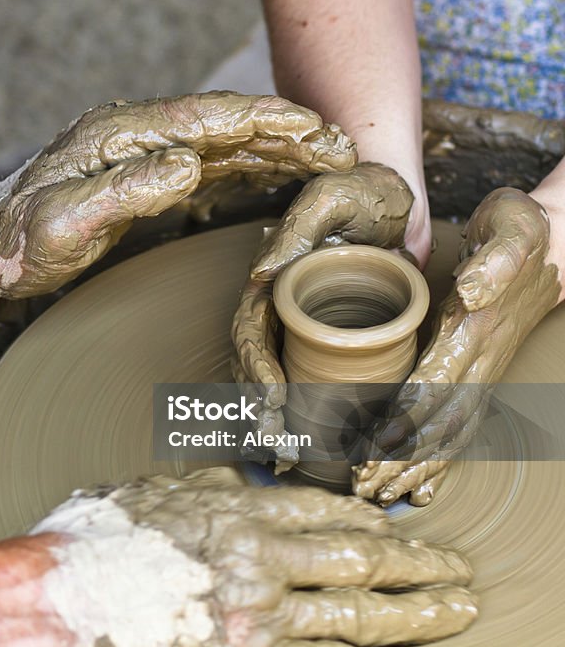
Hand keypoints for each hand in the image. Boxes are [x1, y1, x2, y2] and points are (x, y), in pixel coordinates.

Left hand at [0, 92, 355, 297]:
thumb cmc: (17, 240)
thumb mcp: (65, 223)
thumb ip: (124, 192)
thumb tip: (188, 165)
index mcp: (121, 135)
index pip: (209, 119)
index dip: (268, 123)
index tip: (318, 131)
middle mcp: (136, 135)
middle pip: (226, 124)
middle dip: (287, 132)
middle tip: (343, 148)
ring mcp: (140, 154)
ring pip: (222, 143)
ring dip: (275, 149)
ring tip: (327, 156)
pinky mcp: (141, 177)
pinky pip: (205, 166)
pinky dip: (246, 167)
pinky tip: (273, 174)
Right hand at [31, 467, 476, 646]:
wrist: (57, 601)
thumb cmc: (90, 549)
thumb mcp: (145, 495)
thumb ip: (199, 487)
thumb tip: (233, 478)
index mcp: (229, 507)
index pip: (317, 505)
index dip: (362, 514)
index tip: (388, 520)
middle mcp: (253, 554)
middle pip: (356, 555)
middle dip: (414, 562)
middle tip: (452, 566)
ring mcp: (255, 610)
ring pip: (356, 611)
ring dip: (413, 611)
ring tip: (451, 608)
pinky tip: (382, 646)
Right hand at [231, 163, 415, 468]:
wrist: (394, 194)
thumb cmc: (360, 190)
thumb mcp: (330, 198)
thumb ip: (295, 230)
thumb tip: (259, 274)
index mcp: (269, 283)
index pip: (251, 335)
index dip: (257, 371)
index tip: (273, 403)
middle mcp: (276, 309)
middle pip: (255, 367)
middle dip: (261, 410)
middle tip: (278, 447)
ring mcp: (298, 326)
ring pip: (274, 379)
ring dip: (275, 420)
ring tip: (286, 456)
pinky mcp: (326, 338)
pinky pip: (305, 378)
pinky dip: (302, 411)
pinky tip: (311, 439)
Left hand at [354, 188, 561, 505]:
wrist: (556, 239)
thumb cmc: (523, 228)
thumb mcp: (512, 227)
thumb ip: (495, 258)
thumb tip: (472, 290)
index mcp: (476, 328)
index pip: (437, 385)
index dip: (403, 420)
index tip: (372, 448)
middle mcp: (481, 357)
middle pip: (439, 422)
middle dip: (400, 458)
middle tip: (364, 486)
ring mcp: (485, 369)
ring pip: (450, 431)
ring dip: (415, 466)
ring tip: (381, 492)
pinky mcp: (482, 371)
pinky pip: (463, 424)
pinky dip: (441, 459)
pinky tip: (422, 486)